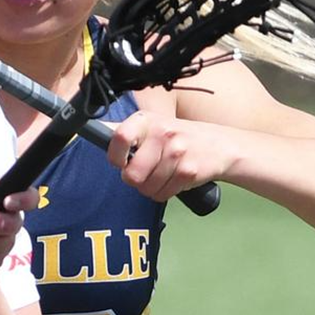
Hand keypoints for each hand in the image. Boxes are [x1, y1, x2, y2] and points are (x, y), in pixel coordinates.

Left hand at [107, 110, 225, 201]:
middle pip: (132, 174)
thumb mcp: (152, 125)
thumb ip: (125, 131)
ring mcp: (177, 152)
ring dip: (150, 187)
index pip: (119, 137)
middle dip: (134, 179)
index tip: (120, 162)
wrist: (220, 145)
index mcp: (146, 120)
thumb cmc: (178, 136)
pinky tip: (172, 180)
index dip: (115, 156)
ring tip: (160, 175)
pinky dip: (164, 192)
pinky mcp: (189, 171)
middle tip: (143, 172)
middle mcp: (162, 133)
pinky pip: (163, 194)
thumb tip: (94, 132)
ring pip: (146, 188)